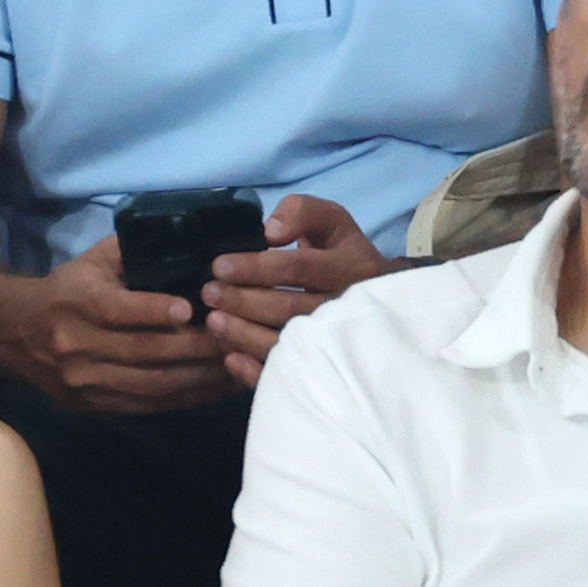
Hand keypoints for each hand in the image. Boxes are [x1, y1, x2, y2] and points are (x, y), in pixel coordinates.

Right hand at [0, 233, 234, 414]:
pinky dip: (187, 398)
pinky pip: (149, 406)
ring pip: (152, 385)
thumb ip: (130, 252)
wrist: (11, 332)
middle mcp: (77, 345)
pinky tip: (215, 389)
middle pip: (144, 353)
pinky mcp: (94, 407)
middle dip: (195, 348)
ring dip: (200, 379)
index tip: (192, 308)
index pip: (117, 310)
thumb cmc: (62, 290)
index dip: (155, 311)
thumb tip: (184, 239)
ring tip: (237, 367)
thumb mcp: (88, 262)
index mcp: (74, 303)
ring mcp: (85, 382)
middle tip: (237, 338)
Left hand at [200, 194, 391, 384]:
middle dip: (243, 301)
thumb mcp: (331, 221)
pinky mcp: (328, 367)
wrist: (378, 300)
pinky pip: (292, 374)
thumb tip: (270, 232)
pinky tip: (231, 358)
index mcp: (352, 268)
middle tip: (209, 294)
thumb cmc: (342, 254)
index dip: (255, 267)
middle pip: (289, 309)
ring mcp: (340, 343)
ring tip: (214, 322)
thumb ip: (302, 212)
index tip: (219, 266)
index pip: (298, 268)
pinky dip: (258, 371)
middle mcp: (348, 308)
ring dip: (245, 335)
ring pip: (288, 344)